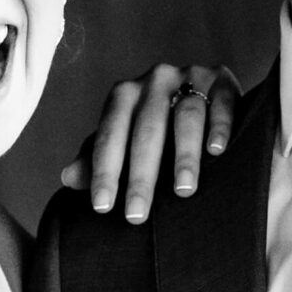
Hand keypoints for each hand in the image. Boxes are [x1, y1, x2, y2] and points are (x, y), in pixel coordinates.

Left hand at [60, 63, 239, 223]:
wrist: (204, 93)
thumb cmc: (157, 127)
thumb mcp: (124, 138)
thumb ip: (97, 156)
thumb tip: (67, 178)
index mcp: (125, 95)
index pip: (110, 134)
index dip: (104, 171)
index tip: (102, 207)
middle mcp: (155, 80)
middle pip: (146, 129)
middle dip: (140, 175)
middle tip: (137, 215)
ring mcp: (191, 76)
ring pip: (186, 115)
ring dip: (184, 155)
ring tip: (182, 191)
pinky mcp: (224, 79)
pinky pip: (223, 102)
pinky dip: (220, 126)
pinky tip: (217, 151)